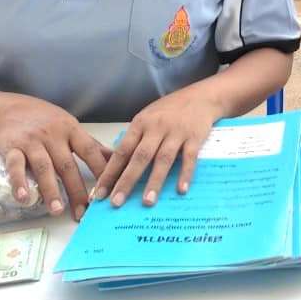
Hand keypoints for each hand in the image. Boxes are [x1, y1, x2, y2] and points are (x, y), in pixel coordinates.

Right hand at [0, 93, 110, 221]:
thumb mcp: (70, 126)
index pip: (90, 151)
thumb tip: (116, 158)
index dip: (100, 170)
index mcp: (71, 130)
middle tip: (84, 212)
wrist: (7, 108)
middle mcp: (53, 135)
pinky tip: (24, 198)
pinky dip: (19, 182)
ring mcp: (32, 141)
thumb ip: (90, 144)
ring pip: (44, 167)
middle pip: (67, 165)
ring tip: (57, 211)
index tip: (109, 191)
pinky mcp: (11, 147)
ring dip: (51, 190)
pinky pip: (15, 166)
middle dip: (77, 190)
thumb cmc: (43, 119)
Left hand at [94, 86, 220, 208]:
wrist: (201, 97)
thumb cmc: (169, 111)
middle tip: (116, 202)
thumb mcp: (147, 118)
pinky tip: (181, 189)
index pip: (122, 151)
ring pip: (163, 159)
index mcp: (141, 124)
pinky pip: (189, 158)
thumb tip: (115, 166)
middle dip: (127, 181)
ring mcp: (176, 132)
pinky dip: (185, 173)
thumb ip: (135, 140)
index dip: (110, 173)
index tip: (99, 193)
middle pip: (140, 157)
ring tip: (147, 202)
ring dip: (154, 181)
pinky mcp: (195, 137)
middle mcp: (157, 127)